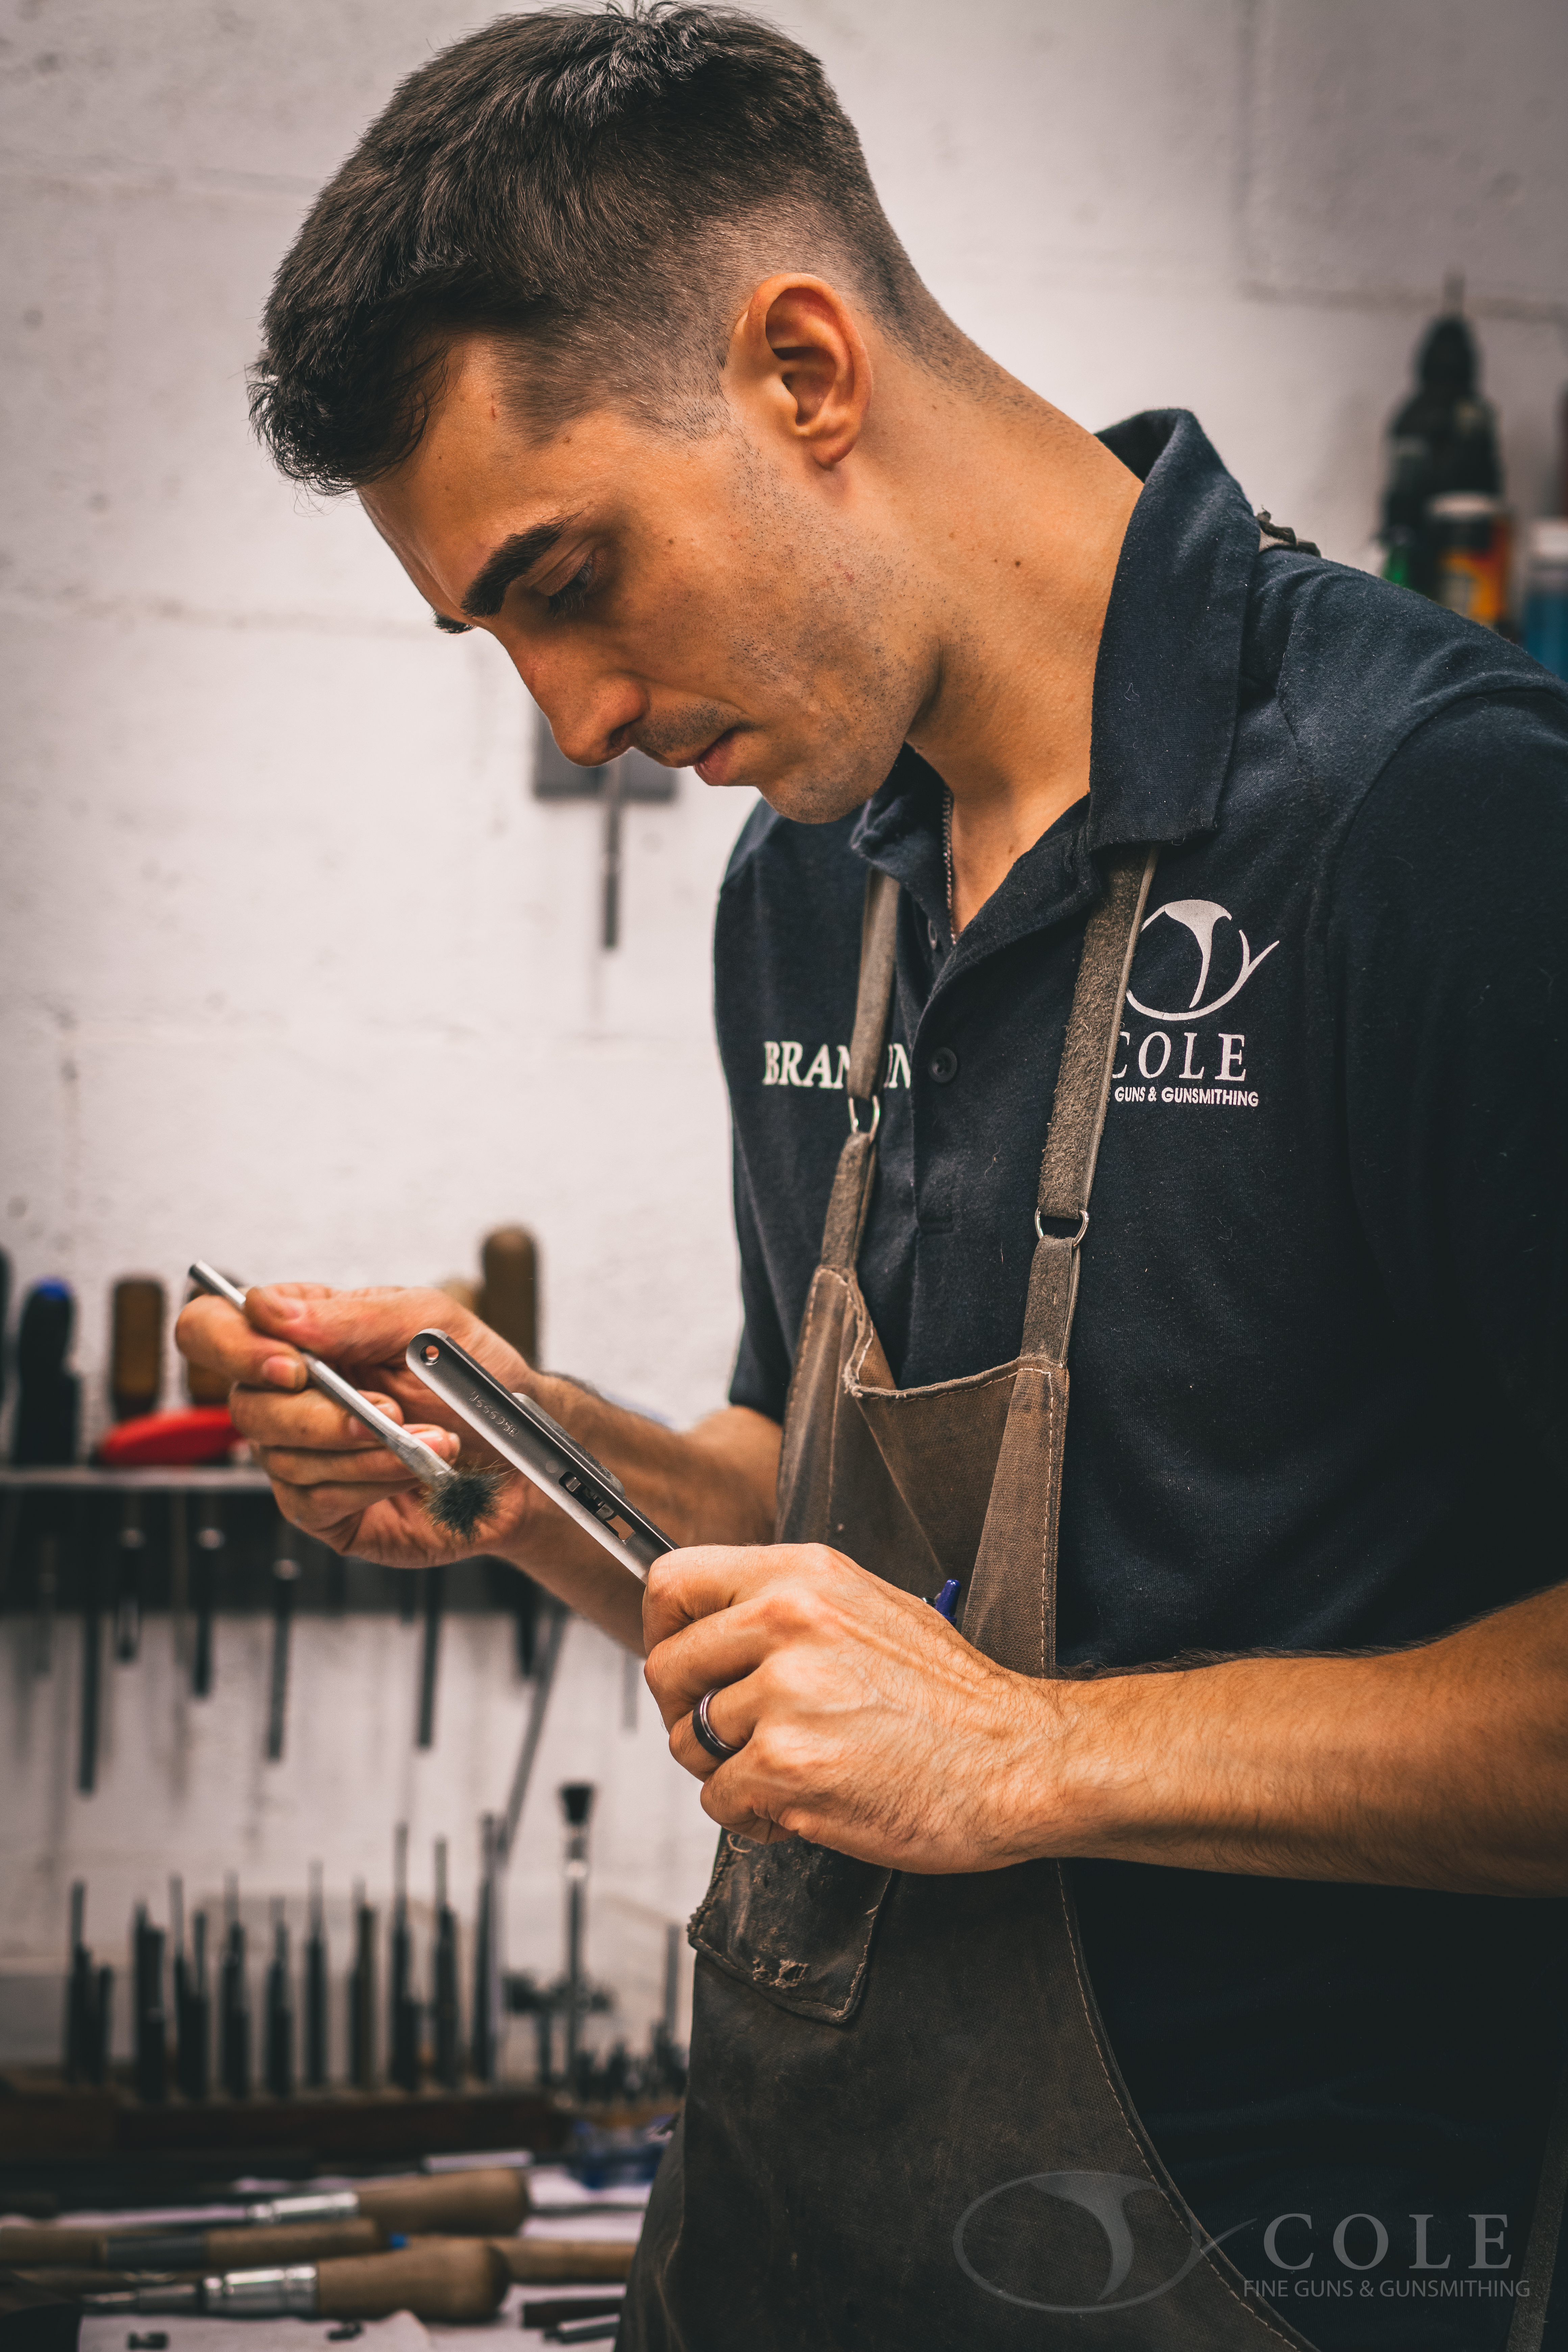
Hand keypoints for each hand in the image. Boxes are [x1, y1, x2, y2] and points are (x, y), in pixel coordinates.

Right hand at [176, 1280, 549, 1569]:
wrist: (519, 1450)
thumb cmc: (474, 1380)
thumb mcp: (427, 1323)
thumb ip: (350, 1315)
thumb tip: (269, 1309)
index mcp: (300, 1335)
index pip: (212, 1329)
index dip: (233, 1347)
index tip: (293, 1364)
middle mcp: (288, 1394)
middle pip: (244, 1407)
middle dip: (320, 1414)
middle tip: (388, 1409)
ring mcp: (299, 1455)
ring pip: (282, 1458)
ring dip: (364, 1449)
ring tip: (430, 1437)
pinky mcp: (322, 1508)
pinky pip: (314, 1499)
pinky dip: (371, 1481)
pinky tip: (415, 1467)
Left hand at [642, 1543, 1059, 1872]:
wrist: (1016, 1759)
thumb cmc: (951, 1698)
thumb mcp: (867, 1609)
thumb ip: (786, 1607)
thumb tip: (715, 1625)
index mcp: (802, 1577)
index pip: (672, 1582)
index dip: (665, 1631)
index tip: (688, 1665)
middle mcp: (787, 1624)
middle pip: (666, 1668)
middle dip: (689, 1713)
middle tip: (736, 1734)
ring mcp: (785, 1696)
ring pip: (690, 1741)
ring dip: (727, 1769)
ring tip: (789, 1768)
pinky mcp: (788, 1767)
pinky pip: (720, 1799)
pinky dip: (754, 1814)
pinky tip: (805, 1801)